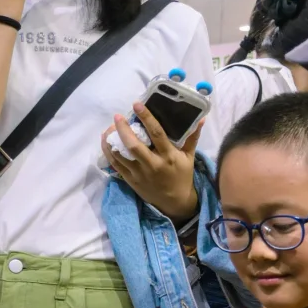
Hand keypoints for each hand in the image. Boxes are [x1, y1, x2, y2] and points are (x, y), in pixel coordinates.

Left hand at [101, 104, 200, 223]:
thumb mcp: (189, 157)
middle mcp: (153, 165)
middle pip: (134, 145)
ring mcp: (140, 174)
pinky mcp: (131, 180)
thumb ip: (192, 137)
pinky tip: (106, 142)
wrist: (175, 202)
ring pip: (121, 155)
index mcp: (168, 156)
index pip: (157, 134)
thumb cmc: (182, 176)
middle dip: (123, 129)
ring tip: (109, 128)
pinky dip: (109, 152)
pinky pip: (116, 165)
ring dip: (112, 140)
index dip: (146, 118)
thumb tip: (200, 118)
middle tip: (117, 116)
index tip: (137, 105)